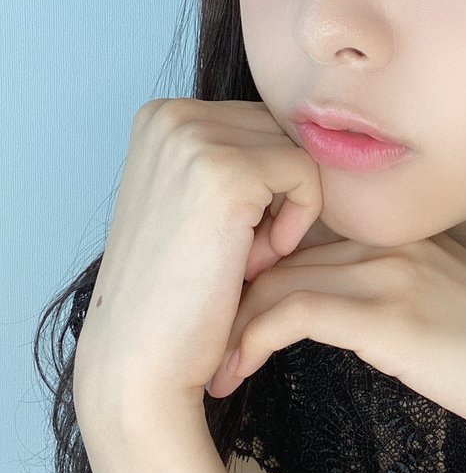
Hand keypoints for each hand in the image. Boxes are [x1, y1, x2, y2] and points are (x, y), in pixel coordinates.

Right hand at [72, 98, 322, 429]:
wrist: (141, 358)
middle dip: (278, 194)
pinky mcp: (226, 170)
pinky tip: (258, 261)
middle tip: (237, 252)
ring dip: (287, 211)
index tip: (228, 237)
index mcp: (160, 115)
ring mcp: (193, 137)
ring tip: (241, 258)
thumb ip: (234, 155)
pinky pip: (307, 173)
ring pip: (298, 151)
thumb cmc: (176, 291)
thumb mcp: (197, 202)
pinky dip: (299, 223)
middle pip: (281, 130)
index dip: (266, 185)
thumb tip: (315, 127)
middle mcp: (170, 113)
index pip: (260, 122)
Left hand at [205, 231, 465, 456]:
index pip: (302, 229)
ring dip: (230, 323)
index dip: (254, 267)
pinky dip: (253, 339)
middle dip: (230, 292)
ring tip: (209, 366)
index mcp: (403, 233)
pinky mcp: (393, 316)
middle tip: (198, 337)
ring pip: (279, 278)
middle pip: (282, 248)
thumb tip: (319, 310)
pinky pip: (296, 313)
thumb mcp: (437, 309)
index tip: (223, 310)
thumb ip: (382, 292)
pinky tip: (235, 370)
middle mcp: (394, 240)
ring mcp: (395, 272)